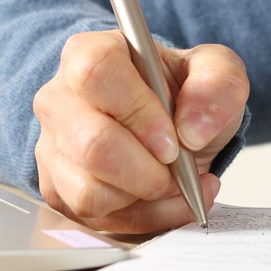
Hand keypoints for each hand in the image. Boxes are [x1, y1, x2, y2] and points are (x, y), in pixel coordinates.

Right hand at [32, 29, 247, 234]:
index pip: (96, 73)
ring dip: (146, 196)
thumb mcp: (217, 73)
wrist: (172, 128)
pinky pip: (94, 217)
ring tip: (176, 180)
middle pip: (92, 144)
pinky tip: (165, 198)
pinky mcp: (58, 190)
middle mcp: (60, 99)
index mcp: (89, 52)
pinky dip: (143, 217)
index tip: (173, 138)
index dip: (138, 110)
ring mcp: (53, 148)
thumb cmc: (181, 94)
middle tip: (178, 165)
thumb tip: (192, 128)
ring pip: (89, 190)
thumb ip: (217, 85)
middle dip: (148, 169)